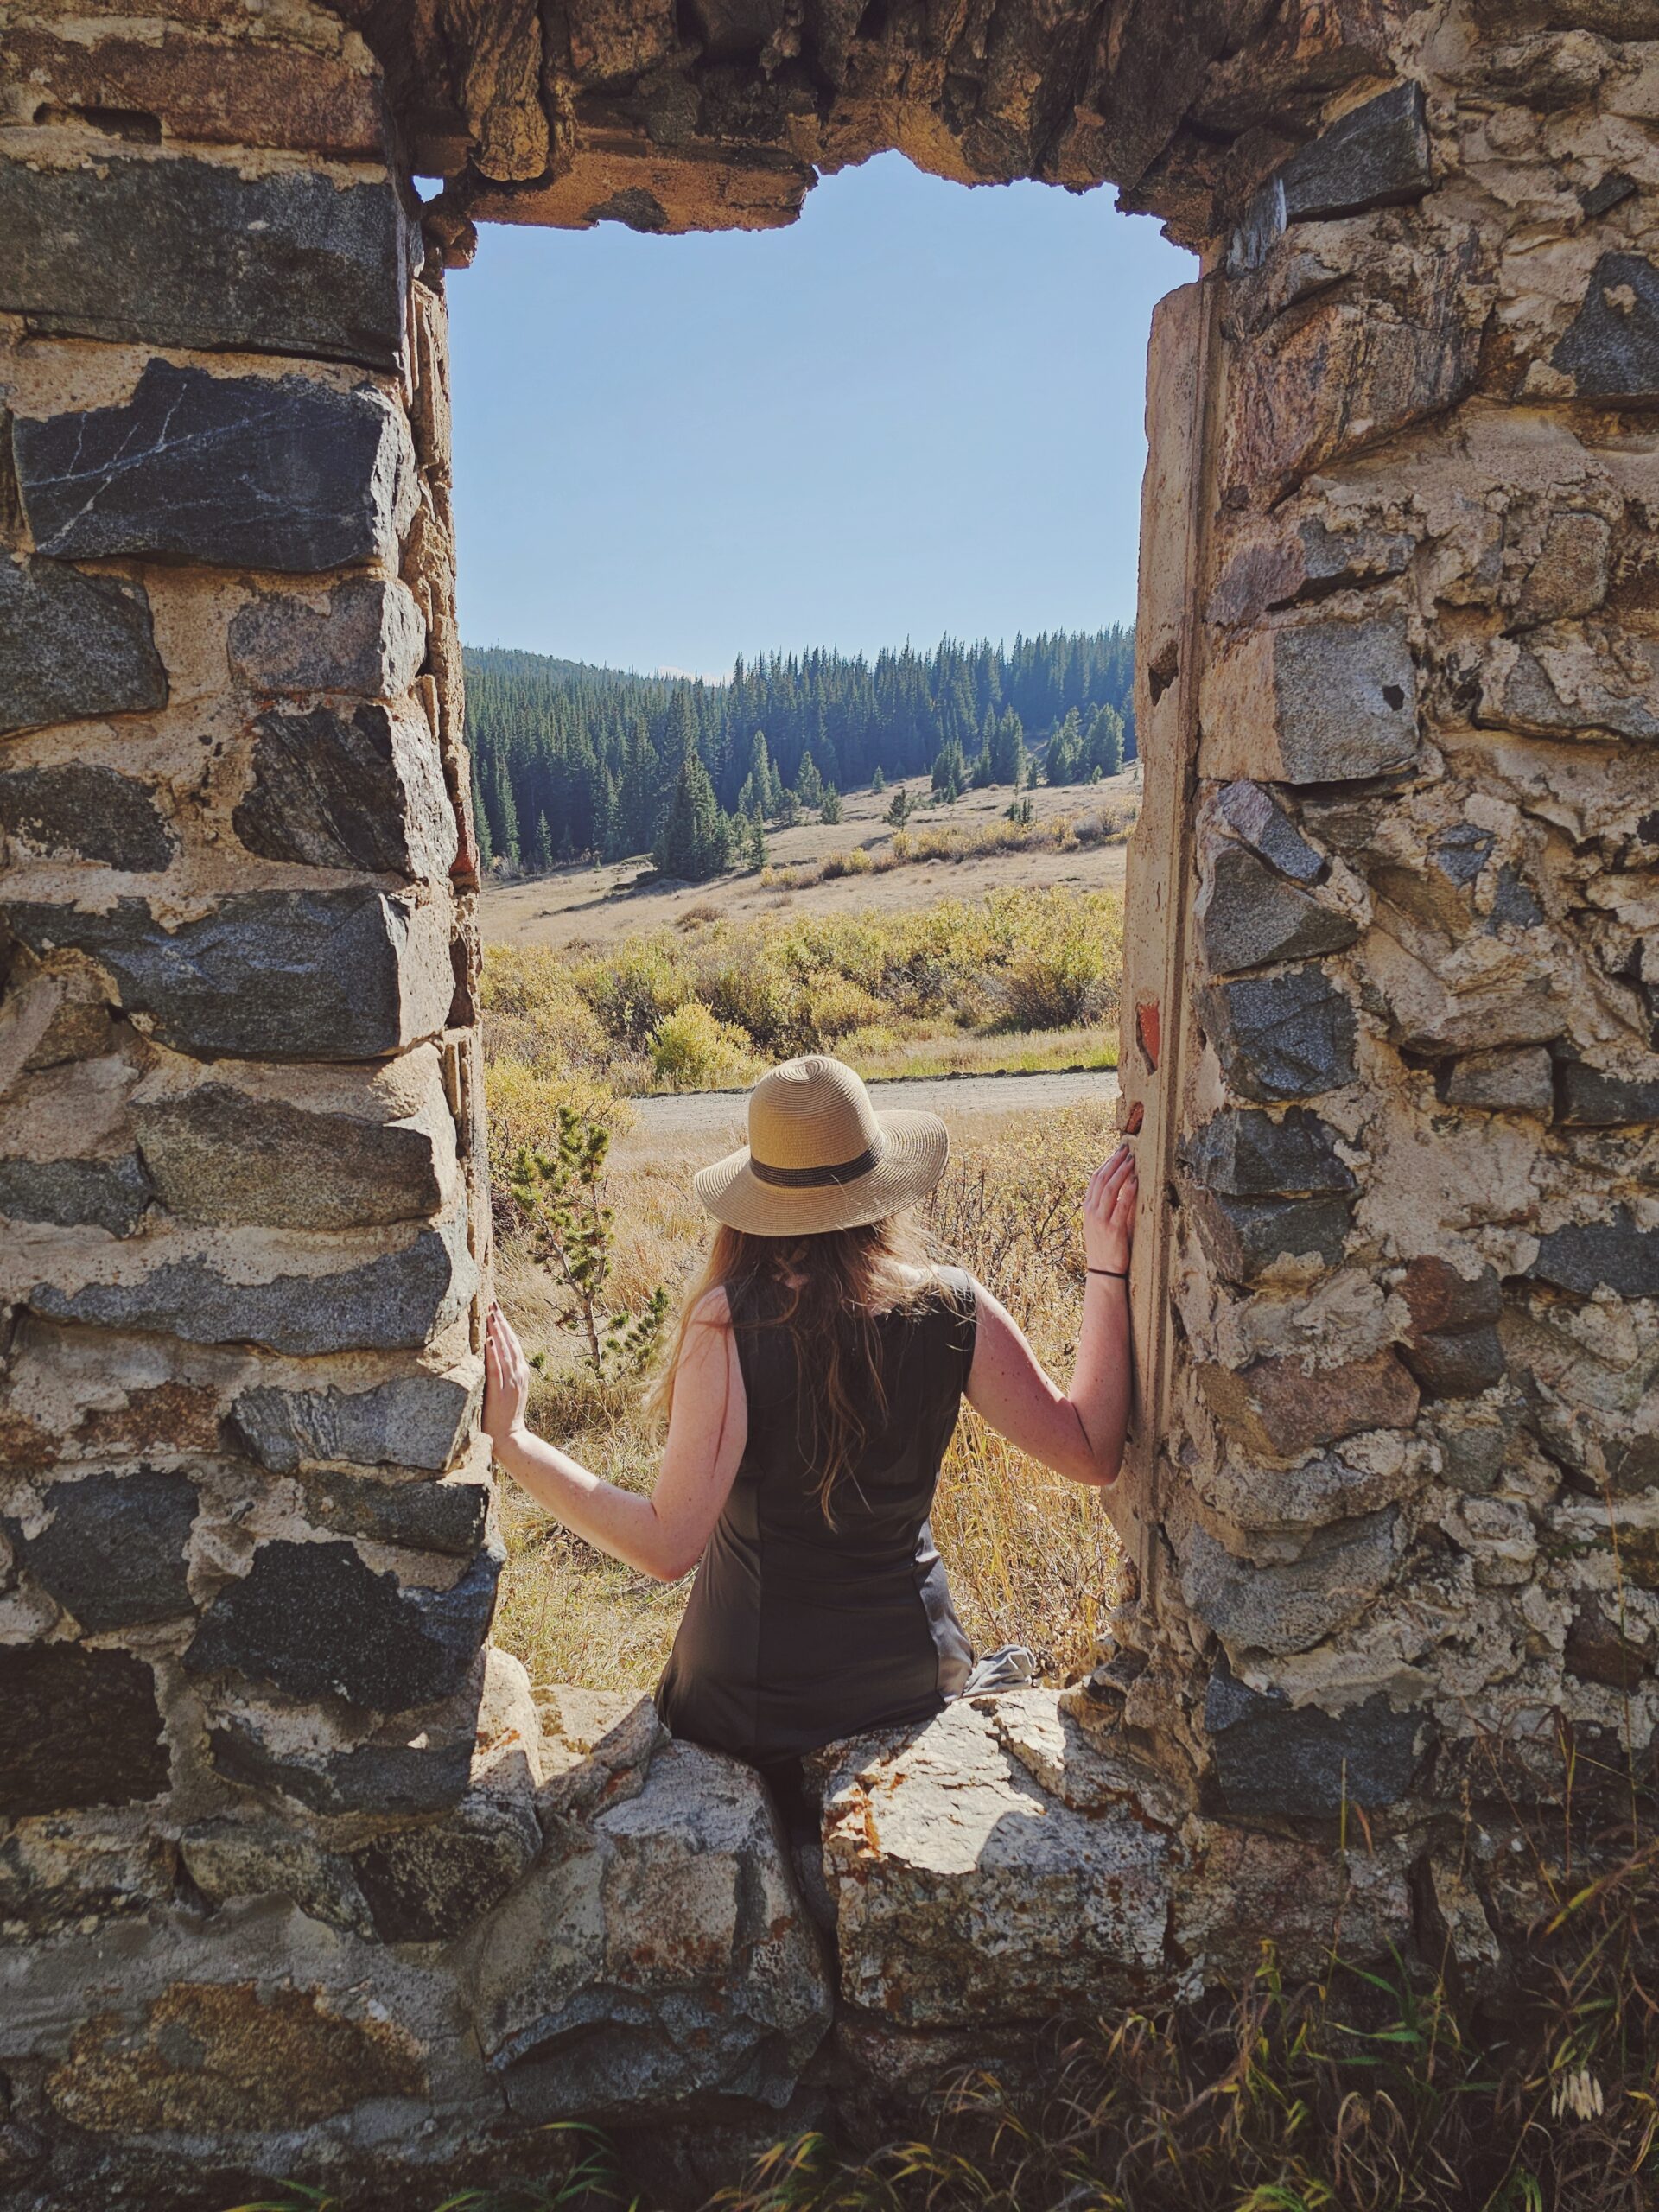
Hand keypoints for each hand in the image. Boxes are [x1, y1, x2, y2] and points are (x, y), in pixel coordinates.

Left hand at [482, 1305, 531, 1451]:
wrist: (510, 1438)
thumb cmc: (504, 1416)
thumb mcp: (508, 1390)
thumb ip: (504, 1373)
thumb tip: (491, 1355)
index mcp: (520, 1372)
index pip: (513, 1343)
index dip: (505, 1325)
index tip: (497, 1310)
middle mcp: (518, 1374)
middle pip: (510, 1342)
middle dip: (501, 1322)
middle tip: (493, 1303)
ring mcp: (510, 1382)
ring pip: (505, 1351)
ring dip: (498, 1331)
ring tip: (491, 1314)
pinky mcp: (500, 1391)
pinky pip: (496, 1368)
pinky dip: (493, 1353)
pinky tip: (489, 1340)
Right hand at [1083, 1145, 1137, 1275]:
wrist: (1104, 1272)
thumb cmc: (1107, 1248)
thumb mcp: (1105, 1224)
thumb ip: (1113, 1206)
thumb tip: (1128, 1186)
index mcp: (1088, 1208)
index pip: (1095, 1179)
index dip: (1106, 1163)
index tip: (1118, 1152)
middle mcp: (1092, 1212)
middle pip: (1101, 1180)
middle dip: (1114, 1162)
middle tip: (1125, 1149)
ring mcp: (1100, 1220)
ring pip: (1109, 1189)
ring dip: (1121, 1172)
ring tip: (1131, 1160)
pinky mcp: (1112, 1229)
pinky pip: (1121, 1206)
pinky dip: (1128, 1192)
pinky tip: (1135, 1181)